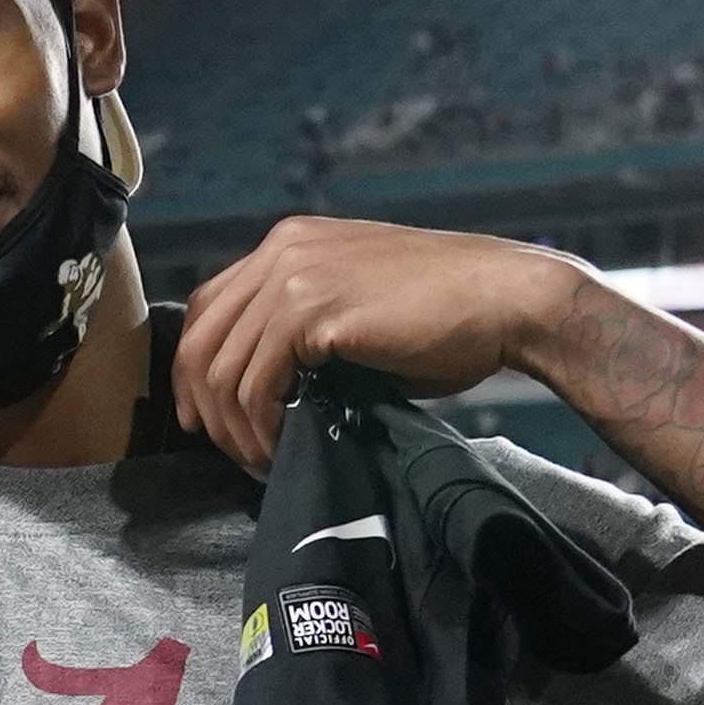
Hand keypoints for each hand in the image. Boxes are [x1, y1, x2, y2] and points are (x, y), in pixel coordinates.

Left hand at [175, 216, 586, 472]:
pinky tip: (281, 448)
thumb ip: (305, 331)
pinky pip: (255, 383)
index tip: (205, 418)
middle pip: (200, 338)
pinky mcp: (313, 311)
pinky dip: (259, 427)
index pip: (208, 307)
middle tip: (229, 452)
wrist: (507, 299)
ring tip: (261, 461)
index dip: (196, 369)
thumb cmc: (448, 316)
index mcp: (290, 243)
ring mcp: (293, 276)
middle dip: (203, 406)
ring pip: (221, 367)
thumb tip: (265, 390)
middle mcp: (281, 250)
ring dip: (233, 428)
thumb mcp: (358, 310)